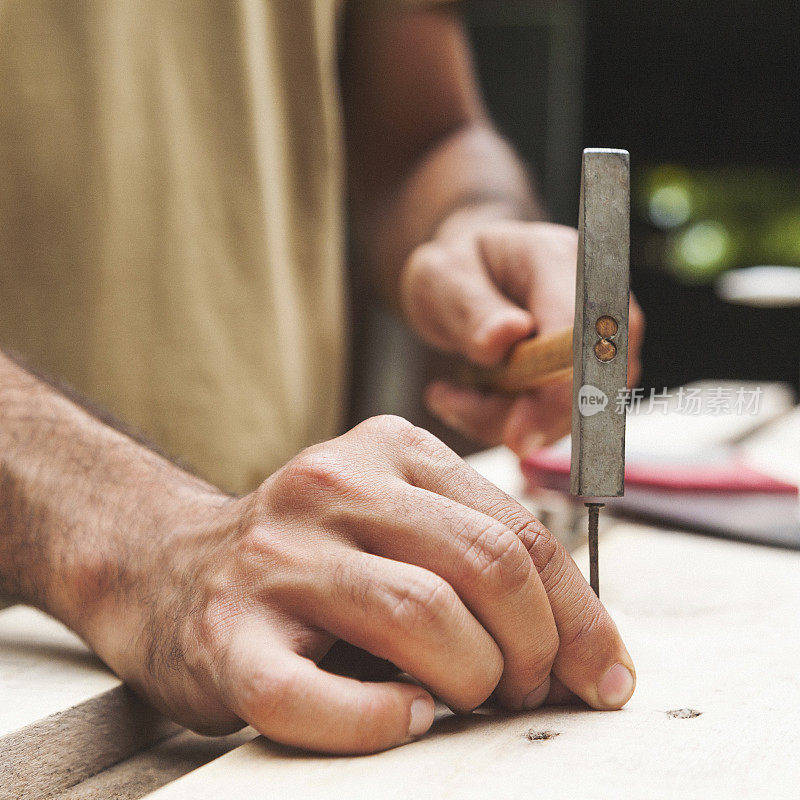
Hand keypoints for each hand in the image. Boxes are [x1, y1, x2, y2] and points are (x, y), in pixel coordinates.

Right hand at [79, 415, 634, 754]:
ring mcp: (275, 557)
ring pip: (421, 618)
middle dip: (533, 649)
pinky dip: (382, 722)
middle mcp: (330, 487)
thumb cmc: (306, 557)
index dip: (578, 613)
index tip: (601, 672)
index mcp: (388, 449)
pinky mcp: (227, 633)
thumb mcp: (393, 518)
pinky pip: (322, 697)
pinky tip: (403, 718)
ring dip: (470, 680)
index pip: (518, 528)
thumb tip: (581, 641)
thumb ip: (476, 551)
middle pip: (484, 565)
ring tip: (461, 699)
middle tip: (525, 689)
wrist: (171, 567)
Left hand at [401, 217, 644, 455]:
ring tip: (451, 395)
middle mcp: (593, 301)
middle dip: (526, 418)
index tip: (515, 434)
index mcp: (556, 261)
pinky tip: (468, 398)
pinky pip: (553, 421)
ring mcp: (596, 343)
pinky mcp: (585, 377)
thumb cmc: (453, 273)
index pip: (582, 333)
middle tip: (458, 409)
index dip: (560, 391)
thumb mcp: (441, 279)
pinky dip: (504, 422)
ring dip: (503, 420)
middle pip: (591, 383)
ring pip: (571, 412)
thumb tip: (507, 335)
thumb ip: (470, 307)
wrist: (462, 282)